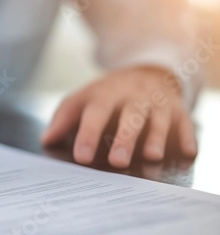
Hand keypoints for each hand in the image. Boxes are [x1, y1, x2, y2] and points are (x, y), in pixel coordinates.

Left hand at [41, 67, 197, 167]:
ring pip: (157, 120)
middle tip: (117, 162)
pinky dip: (187, 138)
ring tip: (152, 156)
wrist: (148, 72)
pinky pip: (185, 124)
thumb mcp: (83, 100)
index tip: (81, 157)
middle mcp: (132, 98)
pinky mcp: (178, 110)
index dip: (88, 135)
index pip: (94, 114)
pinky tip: (187, 153)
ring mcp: (157, 103)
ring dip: (156, 137)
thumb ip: (64, 119)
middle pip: (129, 117)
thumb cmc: (108, 95)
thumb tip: (46, 140)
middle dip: (124, 139)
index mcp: (105, 95)